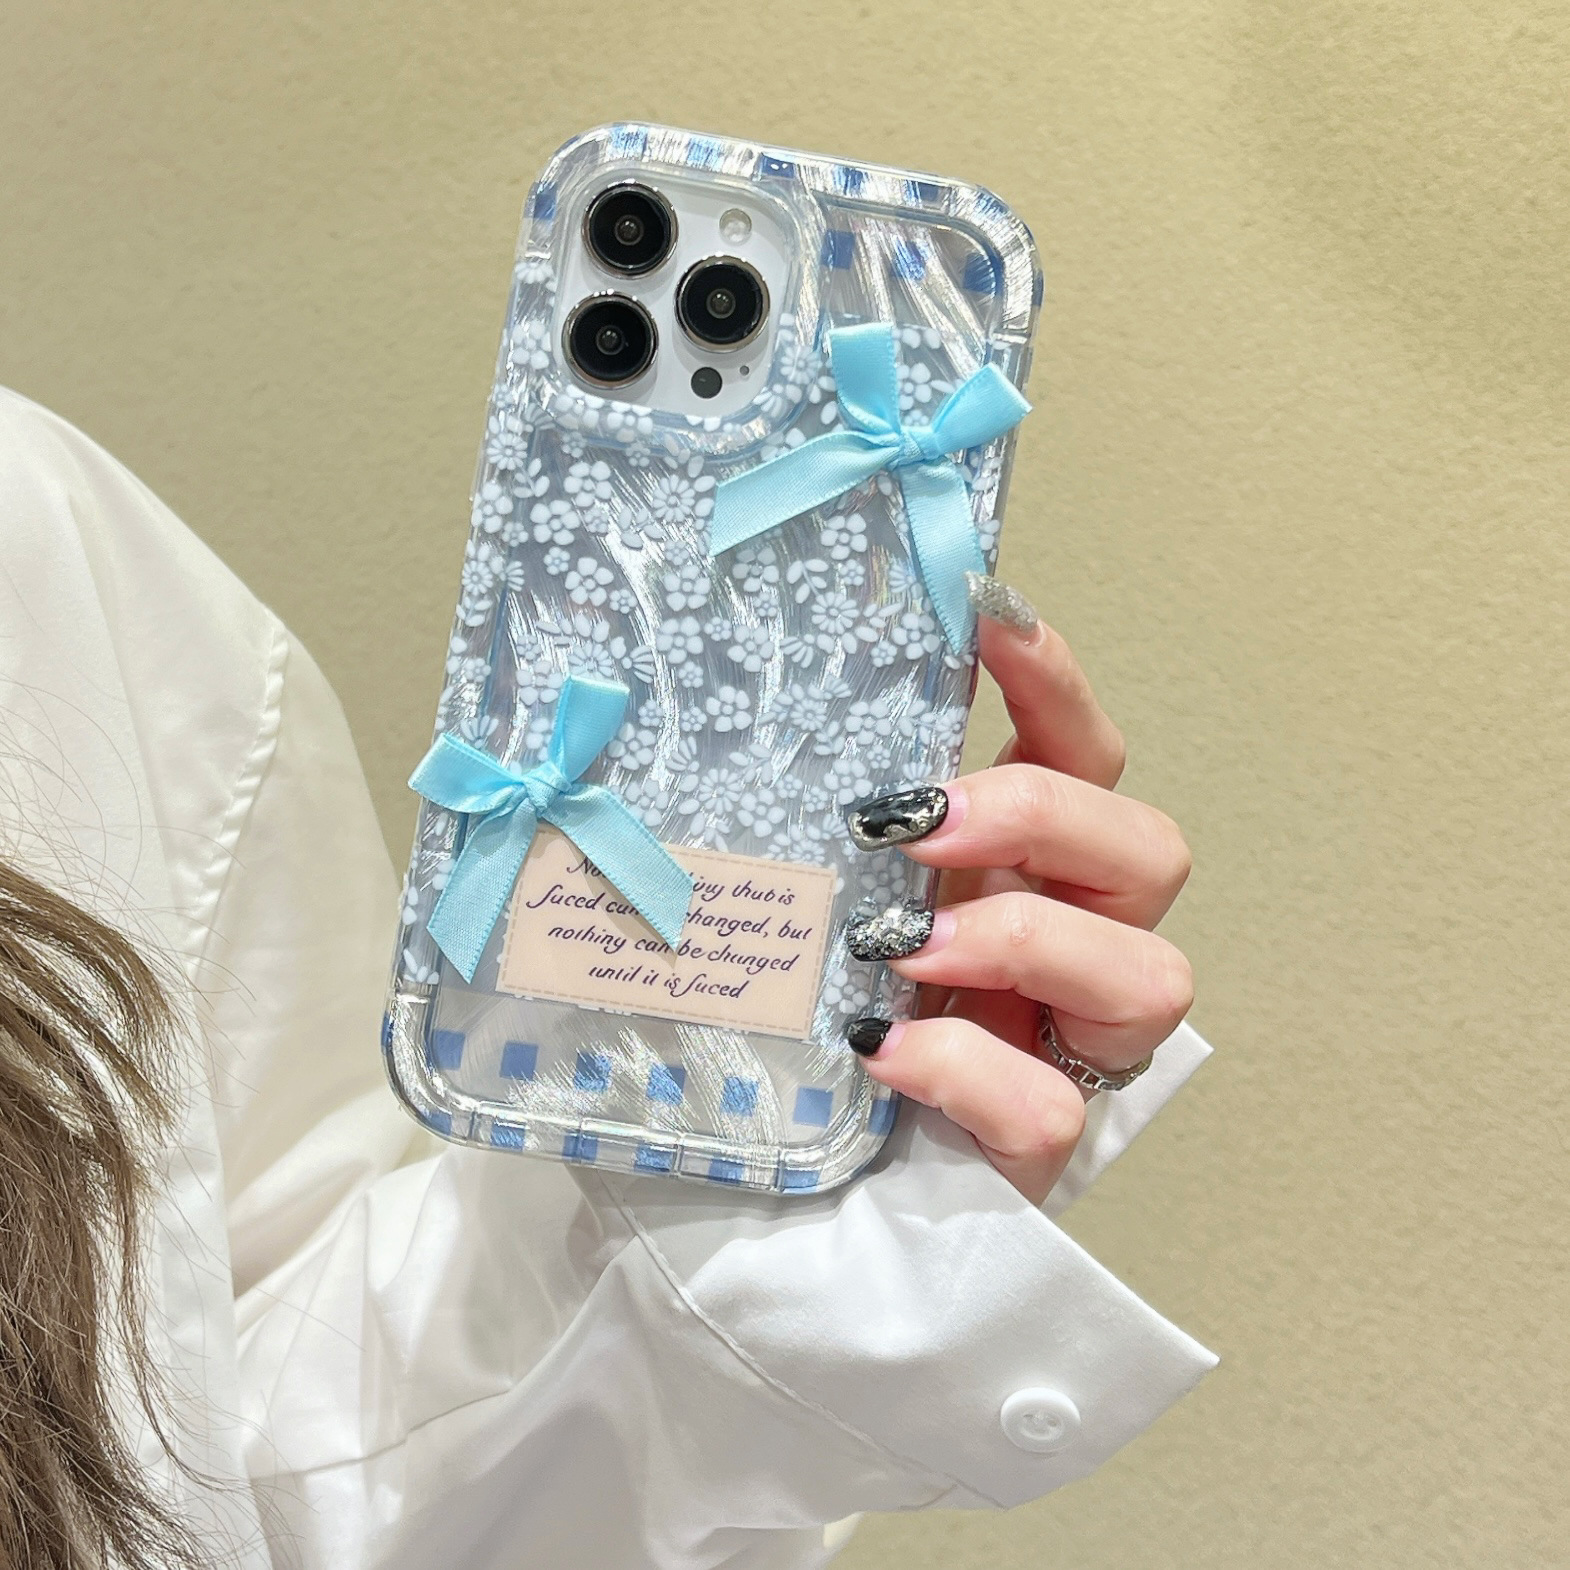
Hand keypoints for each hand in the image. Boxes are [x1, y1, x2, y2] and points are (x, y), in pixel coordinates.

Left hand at [844, 583, 1193, 1204]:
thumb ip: (803, 838)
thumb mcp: (804, 901)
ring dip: (1025, 939)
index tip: (985, 612)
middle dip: (1039, 816)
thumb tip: (699, 740)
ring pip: (1153, 976)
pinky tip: (880, 1055)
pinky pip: (1053, 1107)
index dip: (1055, 681)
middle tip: (917, 825)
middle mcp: (1068, 944)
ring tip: (902, 947)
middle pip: (1148, 846)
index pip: (1081, 754)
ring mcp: (1065, 1048)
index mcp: (1020, 869)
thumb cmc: (800, 1022)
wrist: (787, 1187)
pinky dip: (967, 1069)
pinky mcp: (1041, 1146)